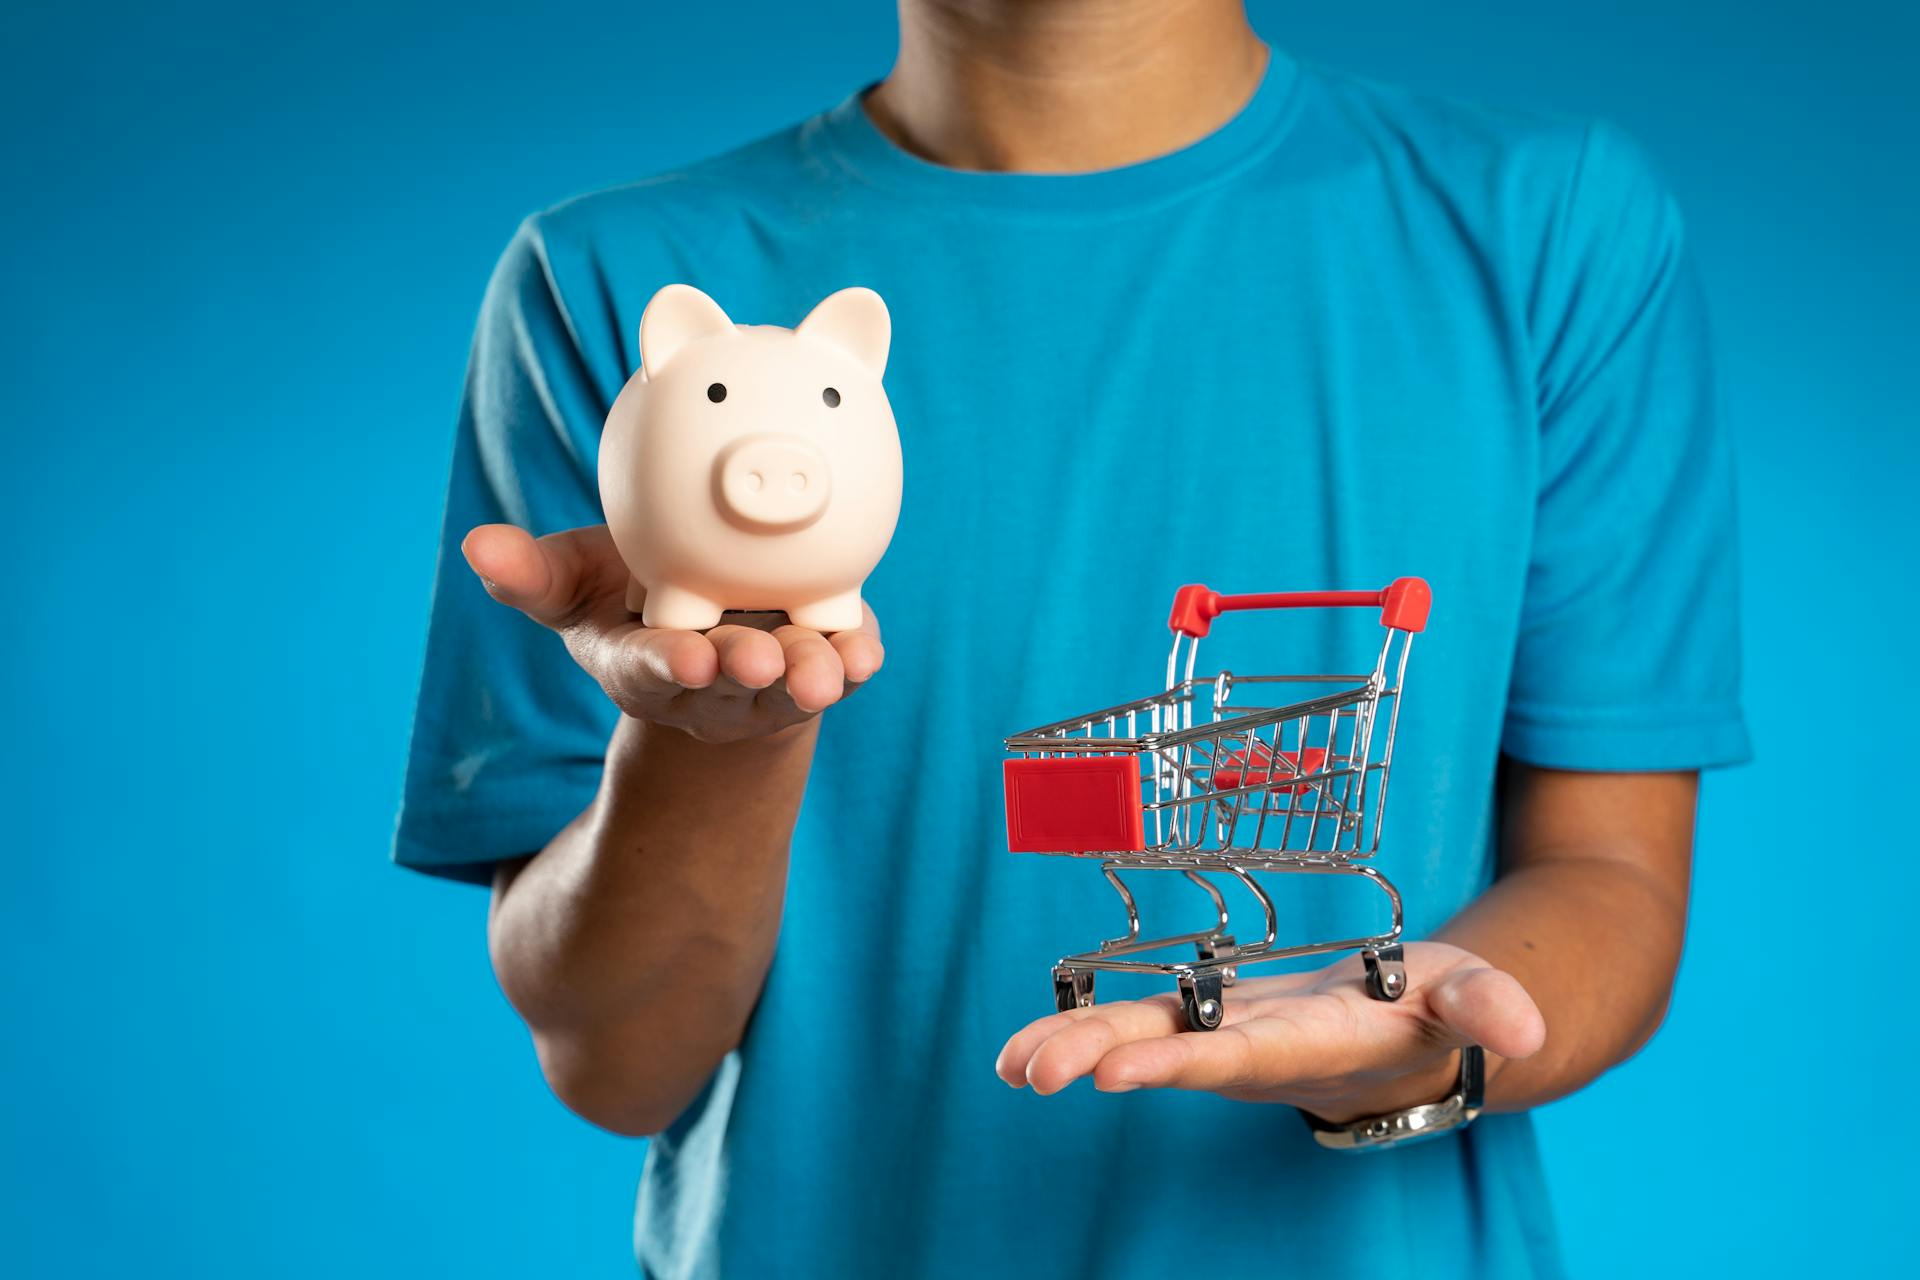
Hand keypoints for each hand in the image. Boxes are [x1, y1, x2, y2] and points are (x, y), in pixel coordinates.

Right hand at [461, 523, 882, 743]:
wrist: (712, 620)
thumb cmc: (633, 597)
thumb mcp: (577, 586)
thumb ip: (533, 574)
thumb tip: (478, 546)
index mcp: (642, 663)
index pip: (649, 669)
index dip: (667, 666)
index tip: (689, 660)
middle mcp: (707, 681)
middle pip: (727, 684)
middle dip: (745, 673)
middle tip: (762, 661)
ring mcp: (768, 678)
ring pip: (791, 683)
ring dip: (810, 677)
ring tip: (828, 671)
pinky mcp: (822, 658)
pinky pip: (843, 662)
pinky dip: (857, 659)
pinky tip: (868, 654)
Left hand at [995, 942, 1545, 1122]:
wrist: (1403, 1031)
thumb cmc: (1432, 1004)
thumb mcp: (1469, 994)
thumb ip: (1490, 1006)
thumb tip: (1525, 1031)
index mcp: (1319, 1044)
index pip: (1245, 1055)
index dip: (1183, 1060)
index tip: (1118, 1071)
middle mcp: (1258, 1052)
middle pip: (1177, 1054)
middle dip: (1106, 1059)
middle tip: (1036, 1072)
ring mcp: (1224, 1039)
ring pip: (1143, 1042)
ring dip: (1074, 1051)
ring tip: (1010, 1066)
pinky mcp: (1203, 1022)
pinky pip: (1133, 1027)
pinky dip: (1076, 1036)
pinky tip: (1014, 1053)